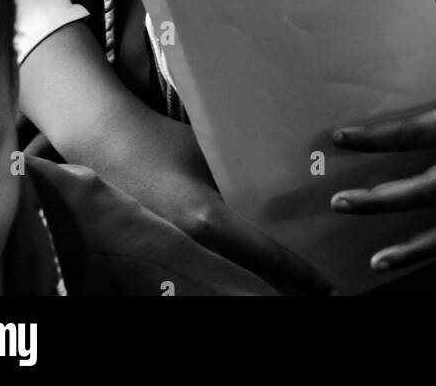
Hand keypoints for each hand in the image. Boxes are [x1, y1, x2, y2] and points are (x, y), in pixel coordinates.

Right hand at [107, 104, 334, 296]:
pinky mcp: (162, 249)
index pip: (265, 254)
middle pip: (248, 281)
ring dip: (254, 285)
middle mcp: (192, 243)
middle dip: (282, 290)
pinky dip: (227, 276)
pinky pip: (201, 271)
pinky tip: (245, 275)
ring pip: (224, 280)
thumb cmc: (164, 139)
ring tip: (288, 291)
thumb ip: (243, 175)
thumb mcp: (213, 153)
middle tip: (315, 295)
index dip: (300, 273)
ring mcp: (174, 250)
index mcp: (209, 219)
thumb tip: (282, 190)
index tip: (326, 286)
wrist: (108, 141)